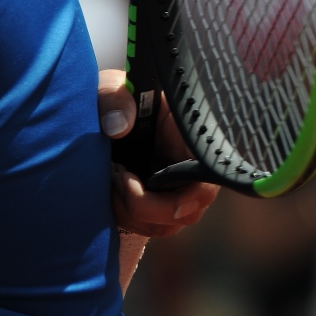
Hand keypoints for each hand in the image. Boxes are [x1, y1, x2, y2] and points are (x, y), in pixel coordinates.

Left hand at [100, 69, 218, 239]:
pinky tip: (110, 188)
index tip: (153, 190)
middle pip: (188, 211)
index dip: (192, 195)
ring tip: (111, 176)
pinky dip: (124, 215)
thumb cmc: (116, 98)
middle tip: (117, 174)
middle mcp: (194, 169)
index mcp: (195, 138)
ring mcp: (178, 190)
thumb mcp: (112, 87)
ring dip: (130, 210)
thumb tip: (117, 127)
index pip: (212, 176)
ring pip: (166, 225)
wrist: (103, 117)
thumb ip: (114, 98)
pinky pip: (149, 228)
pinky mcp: (158, 205)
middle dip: (144, 204)